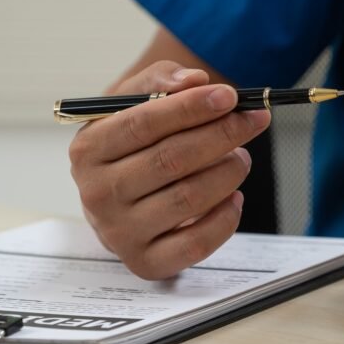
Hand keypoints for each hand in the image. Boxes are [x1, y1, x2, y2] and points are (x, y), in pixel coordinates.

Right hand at [68, 61, 270, 278]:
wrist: (120, 196)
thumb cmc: (133, 141)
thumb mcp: (134, 101)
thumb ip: (161, 81)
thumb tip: (194, 80)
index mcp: (88, 149)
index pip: (143, 123)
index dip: (191, 108)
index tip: (230, 96)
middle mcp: (97, 193)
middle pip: (171, 160)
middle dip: (222, 135)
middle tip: (255, 120)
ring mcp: (119, 233)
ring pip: (190, 198)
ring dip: (229, 172)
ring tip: (241, 158)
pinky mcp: (145, 263)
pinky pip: (197, 243)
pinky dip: (226, 217)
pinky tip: (234, 197)